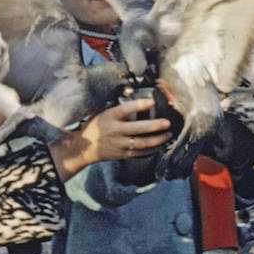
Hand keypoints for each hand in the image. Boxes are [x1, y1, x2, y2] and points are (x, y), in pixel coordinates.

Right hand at [48, 98, 170, 178]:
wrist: (84, 148)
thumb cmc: (95, 127)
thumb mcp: (103, 113)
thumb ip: (118, 109)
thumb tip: (135, 99)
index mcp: (110, 117)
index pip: (125, 109)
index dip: (139, 105)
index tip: (152, 101)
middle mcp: (115, 131)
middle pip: (138, 129)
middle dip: (154, 126)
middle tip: (167, 123)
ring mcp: (119, 144)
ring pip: (141, 143)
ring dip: (157, 139)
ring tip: (168, 134)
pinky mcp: (122, 154)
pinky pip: (139, 153)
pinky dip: (151, 149)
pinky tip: (159, 145)